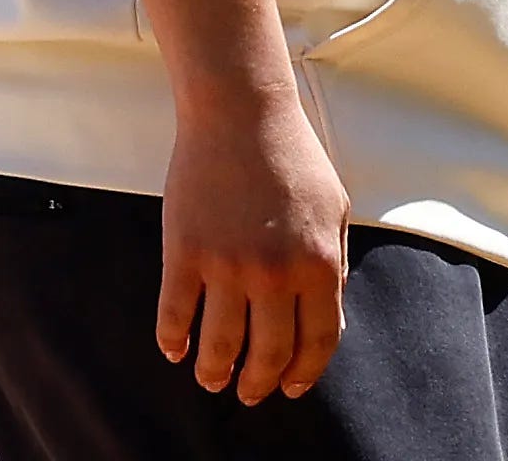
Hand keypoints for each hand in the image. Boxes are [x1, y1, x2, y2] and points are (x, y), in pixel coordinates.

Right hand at [159, 87, 349, 403]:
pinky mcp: (184, 250)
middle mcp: (275, 275)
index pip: (318, 342)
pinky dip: (172, 337)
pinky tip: (173, 349)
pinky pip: (175, 310)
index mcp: (320, 267)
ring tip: (210, 379)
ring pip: (220, 341)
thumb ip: (334, 270)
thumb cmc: (292, 158)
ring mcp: (226, 265)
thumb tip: (326, 324)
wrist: (239, 113)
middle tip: (247, 393)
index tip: (289, 387)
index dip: (303, 373)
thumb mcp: (335, 213)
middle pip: (269, 352)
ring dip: (214, 370)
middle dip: (258, 383)